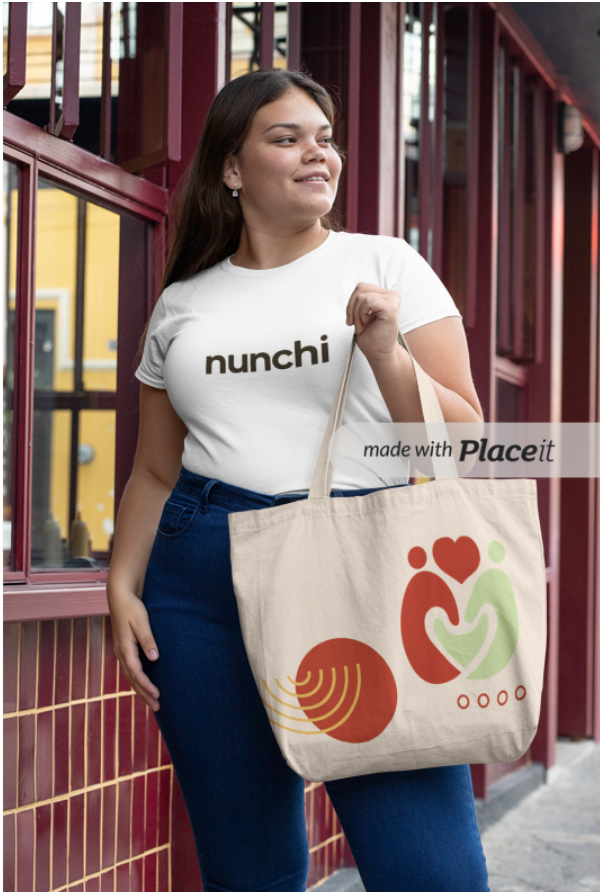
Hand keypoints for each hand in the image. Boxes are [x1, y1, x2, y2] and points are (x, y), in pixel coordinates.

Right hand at [108, 589, 160, 711]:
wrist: (120, 597)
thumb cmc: (132, 607)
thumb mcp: (141, 621)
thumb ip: (147, 640)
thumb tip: (154, 658)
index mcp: (124, 648)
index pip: (136, 672)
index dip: (146, 685)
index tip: (158, 694)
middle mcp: (121, 653)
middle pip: (132, 679)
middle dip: (144, 694)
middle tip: (158, 707)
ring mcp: (121, 652)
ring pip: (130, 676)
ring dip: (140, 690)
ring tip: (152, 702)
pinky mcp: (124, 649)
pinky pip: (130, 670)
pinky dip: (137, 681)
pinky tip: (145, 685)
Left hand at [345, 282, 400, 362]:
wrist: (379, 353)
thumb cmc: (373, 337)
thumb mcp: (362, 313)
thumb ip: (361, 299)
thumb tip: (354, 293)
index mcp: (385, 295)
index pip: (361, 287)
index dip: (351, 303)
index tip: (353, 319)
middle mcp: (391, 295)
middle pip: (360, 288)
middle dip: (352, 308)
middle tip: (356, 323)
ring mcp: (392, 301)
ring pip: (361, 296)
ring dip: (356, 314)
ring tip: (361, 325)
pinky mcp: (390, 309)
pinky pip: (367, 301)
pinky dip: (361, 314)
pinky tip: (366, 323)